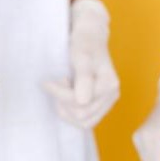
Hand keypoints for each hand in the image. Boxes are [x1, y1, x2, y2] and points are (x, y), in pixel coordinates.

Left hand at [45, 0, 119, 128]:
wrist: (89, 38)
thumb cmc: (84, 43)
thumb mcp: (81, 55)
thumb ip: (83, 77)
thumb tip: (83, 101)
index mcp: (109, 84)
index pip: (80, 102)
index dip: (59, 94)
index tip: (47, 82)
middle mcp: (112, 95)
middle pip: (81, 115)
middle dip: (63, 102)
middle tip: (56, 84)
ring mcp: (107, 103)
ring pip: (83, 122)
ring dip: (66, 110)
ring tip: (60, 92)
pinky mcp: (100, 106)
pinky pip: (84, 121)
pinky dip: (70, 113)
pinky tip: (64, 99)